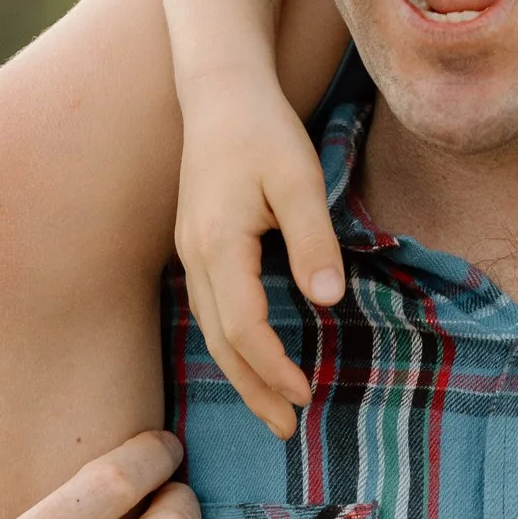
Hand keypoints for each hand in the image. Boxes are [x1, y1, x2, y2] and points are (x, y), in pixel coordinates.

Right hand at [173, 71, 345, 437]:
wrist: (221, 89)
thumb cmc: (263, 130)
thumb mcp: (298, 179)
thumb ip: (313, 239)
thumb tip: (328, 300)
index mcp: (218, 245)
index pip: (244, 328)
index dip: (274, 369)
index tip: (307, 396)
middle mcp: (195, 256)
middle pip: (220, 342)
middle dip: (253, 389)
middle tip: (286, 429)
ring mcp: (189, 251)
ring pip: (210, 329)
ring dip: (240, 371)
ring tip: (271, 405)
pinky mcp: (195, 242)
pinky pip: (209, 307)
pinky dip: (231, 341)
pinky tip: (250, 352)